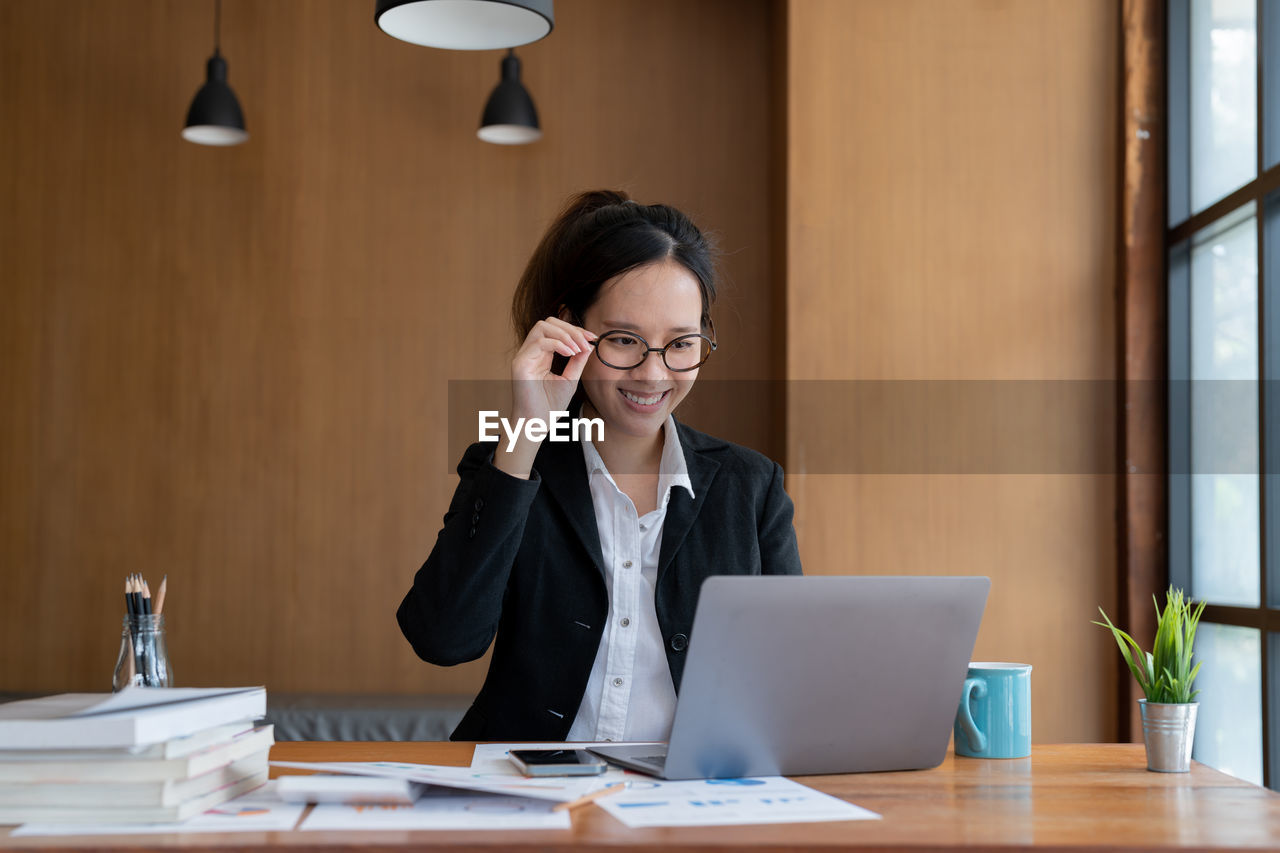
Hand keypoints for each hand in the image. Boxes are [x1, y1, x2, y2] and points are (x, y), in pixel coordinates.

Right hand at [493, 318, 594, 478]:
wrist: (537, 424)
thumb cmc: (550, 405)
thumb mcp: (570, 379)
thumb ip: (577, 361)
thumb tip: (588, 345)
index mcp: (541, 355)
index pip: (556, 330)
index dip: (575, 330)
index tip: (593, 338)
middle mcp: (530, 352)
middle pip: (548, 322)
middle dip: (571, 328)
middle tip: (587, 341)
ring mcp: (524, 356)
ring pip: (542, 327)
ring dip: (565, 334)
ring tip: (578, 348)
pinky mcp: (520, 363)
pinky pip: (539, 342)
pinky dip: (558, 344)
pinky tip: (570, 353)